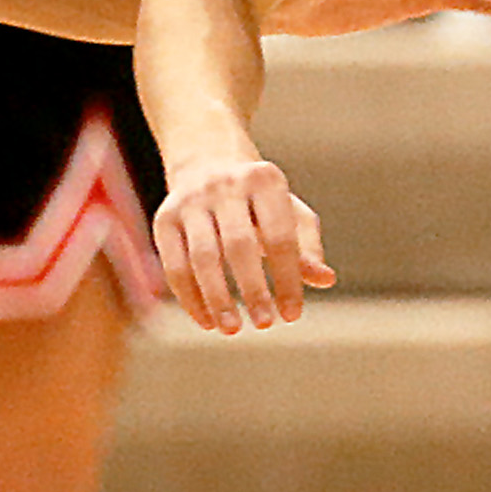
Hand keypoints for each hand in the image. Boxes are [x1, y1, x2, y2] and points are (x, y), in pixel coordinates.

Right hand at [154, 150, 333, 332]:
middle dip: (252, 289)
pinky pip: (174, 265)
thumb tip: (326, 279)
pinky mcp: (164, 218)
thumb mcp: (289, 214)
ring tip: (231, 329)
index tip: (292, 315)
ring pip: (202, 257)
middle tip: (265, 325)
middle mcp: (225, 185)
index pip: (280, 236)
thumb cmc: (259, 201)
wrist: (206, 162)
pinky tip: (206, 321)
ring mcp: (190, 200)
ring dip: (217, 298)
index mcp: (264, 180)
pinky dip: (189, 298)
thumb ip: (307, 247)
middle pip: (239, 245)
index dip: (287, 278)